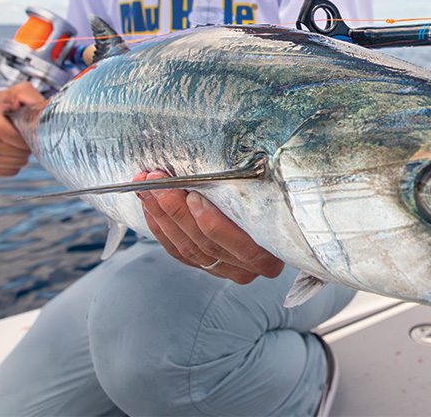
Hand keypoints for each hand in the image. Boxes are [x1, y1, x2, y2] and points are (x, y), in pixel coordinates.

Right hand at [0, 82, 45, 175]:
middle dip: (27, 146)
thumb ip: (34, 99)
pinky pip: (9, 171)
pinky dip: (14, 163)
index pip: (19, 141)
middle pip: (18, 154)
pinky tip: (9, 149)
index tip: (28, 128)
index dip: (29, 137)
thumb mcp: (19, 93)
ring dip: (22, 155)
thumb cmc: (6, 103)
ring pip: (15, 165)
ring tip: (16, 141)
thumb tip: (51, 107)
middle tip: (23, 135)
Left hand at [136, 170, 283, 282]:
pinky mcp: (206, 266)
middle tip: (156, 181)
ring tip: (146, 187)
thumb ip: (254, 188)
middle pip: (205, 244)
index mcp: (271, 254)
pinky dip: (160, 228)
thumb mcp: (271, 192)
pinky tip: (150, 205)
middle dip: (175, 210)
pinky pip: (177, 251)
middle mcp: (248, 268)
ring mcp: (225, 269)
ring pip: (187, 248)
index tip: (193, 196)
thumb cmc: (275, 198)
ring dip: (161, 215)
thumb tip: (232, 161)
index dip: (213, 224)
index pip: (242, 246)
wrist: (284, 212)